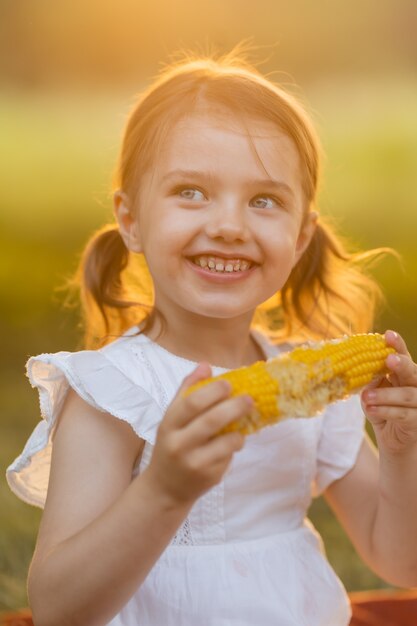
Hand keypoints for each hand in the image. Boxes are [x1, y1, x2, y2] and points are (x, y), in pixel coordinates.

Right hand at [144, 363, 248, 506]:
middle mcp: (179, 444)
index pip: (191, 403)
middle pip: (211, 421)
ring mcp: (194, 463)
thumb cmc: (172, 444)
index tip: (229, 384)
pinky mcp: (209, 477)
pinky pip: (229, 457)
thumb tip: (205, 365)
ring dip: (239, 430)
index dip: (213, 391)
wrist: (165, 488)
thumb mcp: (172, 418)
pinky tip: (234, 441)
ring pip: (226, 442)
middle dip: (234, 407)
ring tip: (244, 421)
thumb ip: (187, 391)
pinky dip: (235, 446)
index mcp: (168, 425)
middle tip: (250, 398)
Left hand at [361, 330, 416, 453]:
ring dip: (385, 395)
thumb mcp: (373, 393)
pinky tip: (370, 410)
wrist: (393, 440)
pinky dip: (385, 411)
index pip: (402, 355)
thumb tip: (363, 371)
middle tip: (388, 359)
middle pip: (413, 371)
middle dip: (401, 364)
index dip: (397, 344)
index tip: (387, 334)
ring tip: (366, 397)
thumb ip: (371, 381)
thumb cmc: (382, 410)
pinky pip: (403, 414)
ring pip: (408, 395)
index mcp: (405, 373)